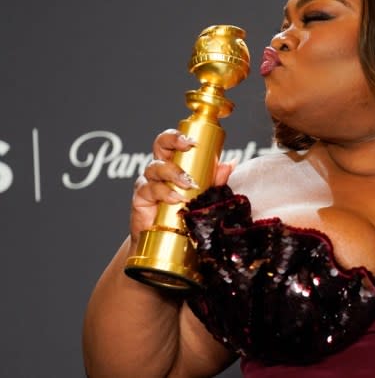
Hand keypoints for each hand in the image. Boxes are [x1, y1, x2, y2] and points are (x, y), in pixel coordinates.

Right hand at [129, 129, 234, 244]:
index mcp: (173, 163)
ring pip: (155, 167)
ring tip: (188, 184)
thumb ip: (215, 180)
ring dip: (173, 173)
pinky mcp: (141, 199)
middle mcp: (159, 169)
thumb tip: (230, 163)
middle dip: (173, 141)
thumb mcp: (205, 195)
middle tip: (188, 146)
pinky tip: (175, 198)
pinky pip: (149, 190)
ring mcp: (148, 182)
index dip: (179, 136)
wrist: (171, 241)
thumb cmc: (187, 213)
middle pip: (159, 146)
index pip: (172, 141)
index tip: (194, 140)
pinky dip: (164, 193)